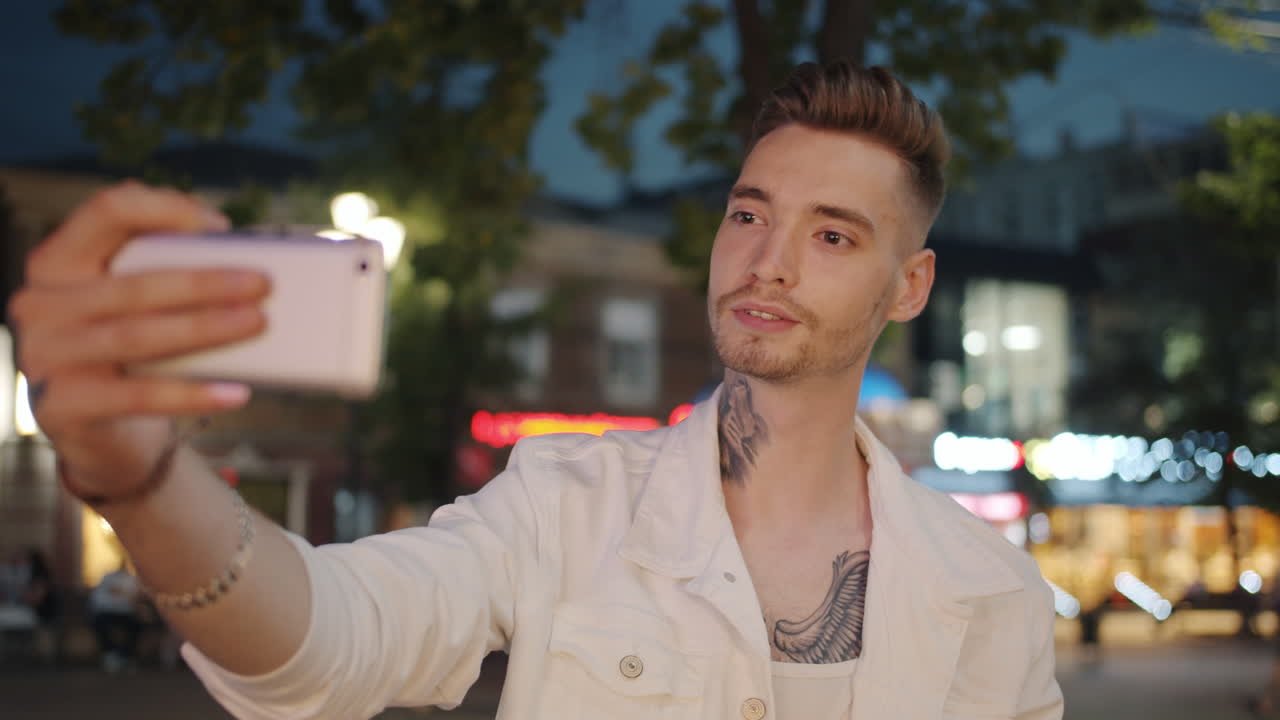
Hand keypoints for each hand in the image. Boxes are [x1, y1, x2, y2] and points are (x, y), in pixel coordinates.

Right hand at [7, 182, 270, 500]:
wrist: (94, 427)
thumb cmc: (124, 350)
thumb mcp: (129, 301)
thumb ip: (162, 270)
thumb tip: (239, 261)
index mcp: (58, 261)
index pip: (107, 212)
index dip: (166, 209)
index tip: (220, 228)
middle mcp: (40, 303)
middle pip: (133, 285)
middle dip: (204, 282)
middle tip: (262, 284)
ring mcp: (45, 356)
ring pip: (136, 337)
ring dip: (204, 328)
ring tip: (255, 323)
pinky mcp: (60, 405)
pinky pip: (137, 397)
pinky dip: (192, 394)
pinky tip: (235, 392)